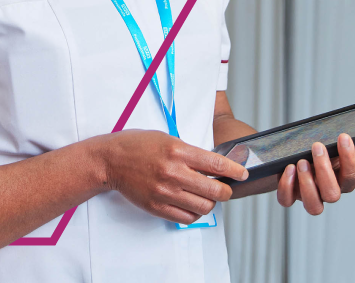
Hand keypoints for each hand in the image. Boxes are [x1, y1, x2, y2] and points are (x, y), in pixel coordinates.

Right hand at [101, 129, 249, 224]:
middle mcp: (173, 172)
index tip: (243, 174)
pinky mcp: (157, 206)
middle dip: (227, 191)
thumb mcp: (167, 138)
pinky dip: (195, 213)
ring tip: (207, 196)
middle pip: (214, 189)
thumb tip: (213, 164)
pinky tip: (193, 204)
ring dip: (211, 202)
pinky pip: (186, 217)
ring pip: (203, 206)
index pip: (215, 163)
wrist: (111, 160)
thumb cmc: (138, 145)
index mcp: (178, 151)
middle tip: (226, 189)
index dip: (234, 170)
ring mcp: (165, 192)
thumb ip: (189, 151)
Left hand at [277, 133, 354, 214]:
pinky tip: (287, 169)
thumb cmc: (326, 153)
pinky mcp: (291, 196)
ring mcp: (310, 196)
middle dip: (325, 171)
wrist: (298, 156)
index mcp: (345, 180)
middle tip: (317, 147)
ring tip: (301, 162)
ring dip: (307, 184)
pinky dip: (286, 187)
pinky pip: (287, 201)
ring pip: (313, 206)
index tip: (343, 137)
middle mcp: (329, 192)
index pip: (351, 176)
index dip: (349, 158)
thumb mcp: (342, 147)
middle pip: (333, 195)